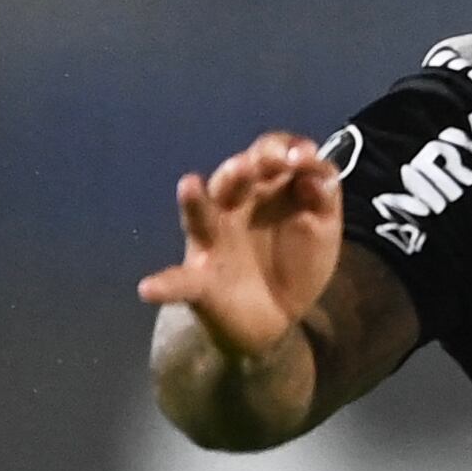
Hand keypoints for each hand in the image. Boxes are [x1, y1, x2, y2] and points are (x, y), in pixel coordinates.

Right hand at [140, 131, 343, 434]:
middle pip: (232, 176)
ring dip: (195, 200)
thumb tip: (314, 174)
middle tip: (262, 163)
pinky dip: (163, 285)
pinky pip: (177, 281)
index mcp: (266, 189)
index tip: (305, 157)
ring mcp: (212, 240)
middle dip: (245, 166)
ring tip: (190, 185)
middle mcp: (233, 206)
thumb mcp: (324, 230)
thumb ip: (324, 200)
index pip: (268, 153)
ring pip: (200, 214)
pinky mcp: (199, 279)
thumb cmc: (297, 264)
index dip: (285, 148)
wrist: (277, 321)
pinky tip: (148, 288)